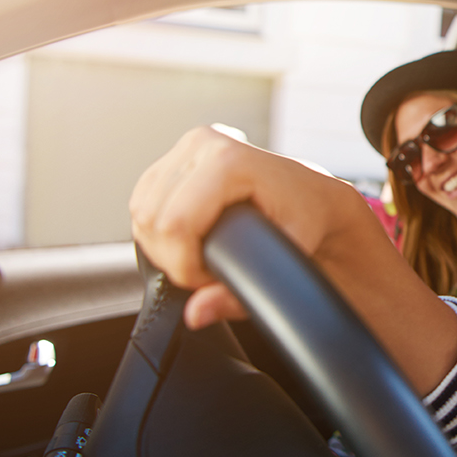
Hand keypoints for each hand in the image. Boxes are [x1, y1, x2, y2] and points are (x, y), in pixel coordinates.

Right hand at [129, 126, 359, 329]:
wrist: (317, 195)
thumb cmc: (309, 219)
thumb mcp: (287, 257)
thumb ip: (240, 294)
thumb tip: (196, 313)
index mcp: (228, 159)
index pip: (173, 223)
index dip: (185, 264)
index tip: (213, 277)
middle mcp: (203, 143)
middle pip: (151, 218)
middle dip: (174, 258)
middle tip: (212, 271)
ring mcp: (187, 146)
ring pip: (139, 211)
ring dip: (163, 246)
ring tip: (206, 254)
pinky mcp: (175, 157)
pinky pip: (142, 201)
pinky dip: (159, 230)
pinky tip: (192, 239)